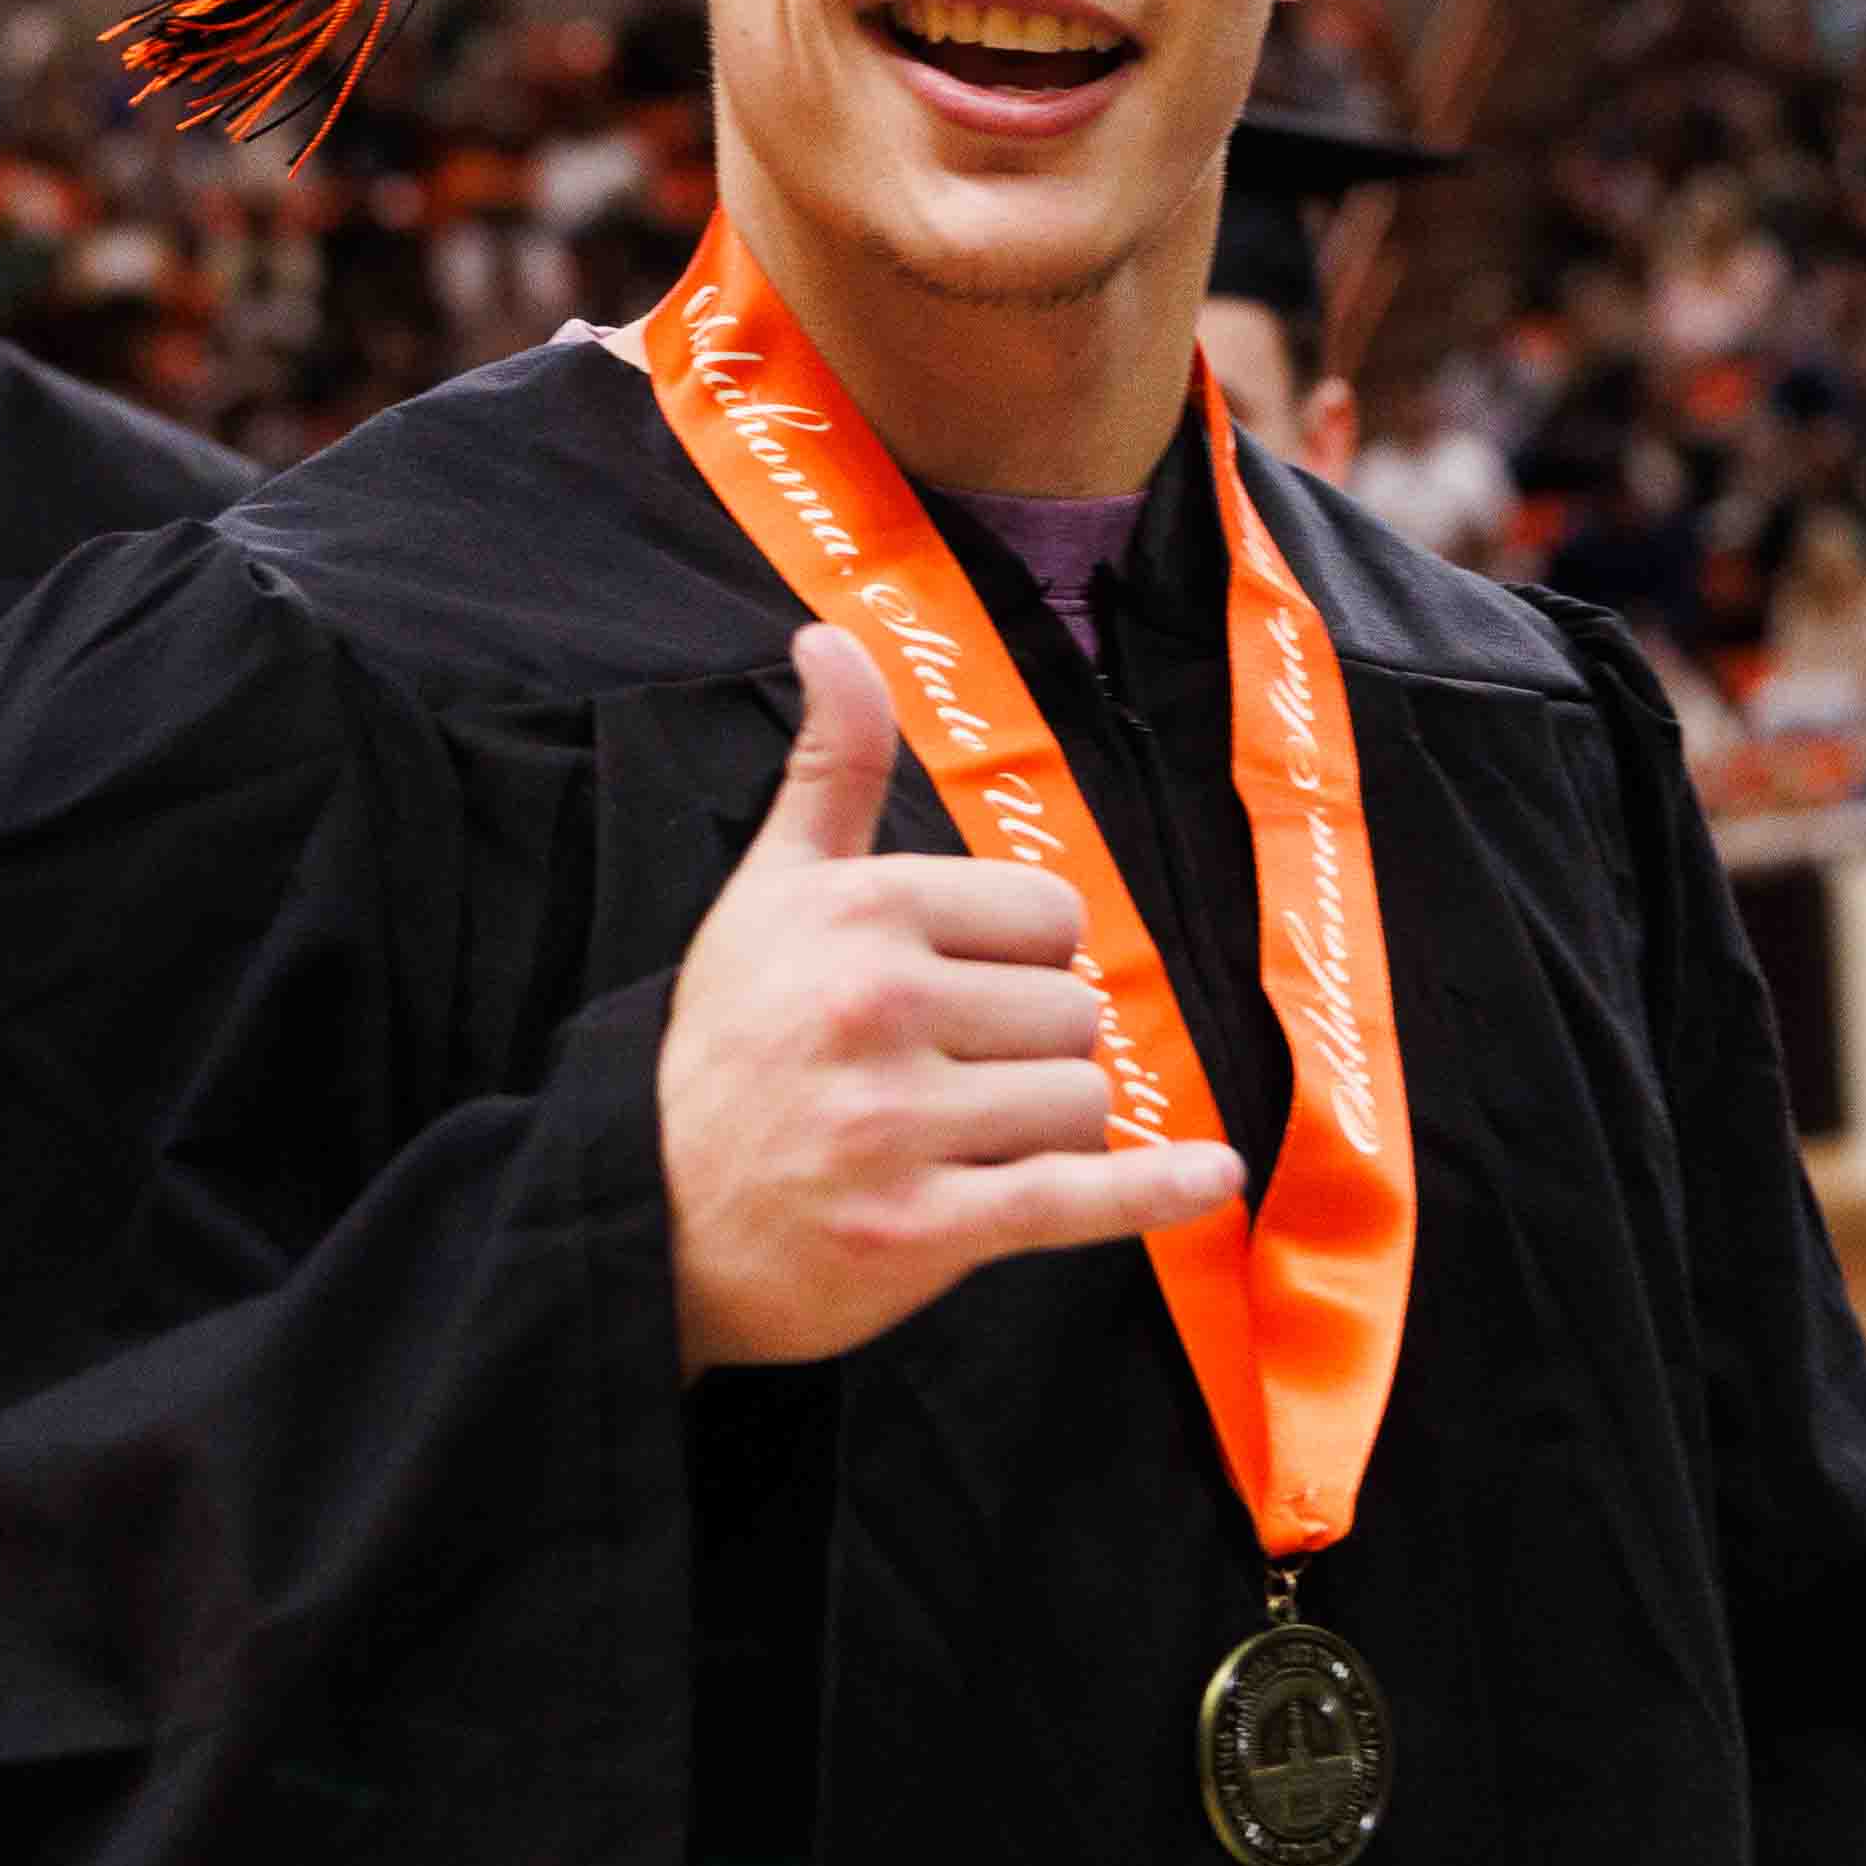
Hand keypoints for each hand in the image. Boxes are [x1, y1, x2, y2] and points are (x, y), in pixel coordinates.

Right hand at [661, 628, 1249, 1374]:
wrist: (653, 1211)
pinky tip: (1212, 1177)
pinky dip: (1154, 1190)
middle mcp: (877, 1007)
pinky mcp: (923, 1228)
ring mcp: (898, 1125)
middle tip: (943, 1079)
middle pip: (1074, 1012)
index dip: (1020, 959)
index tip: (952, 992)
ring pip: (1083, 1102)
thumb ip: (828, 767)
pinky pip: (1078, 1197)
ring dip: (1045, 1130)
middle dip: (1032, 1049)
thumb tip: (828, 637)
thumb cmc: (731, 1042)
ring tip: (955, 1140)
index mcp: (859, 912)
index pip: (1051, 917)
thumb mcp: (770, 891)